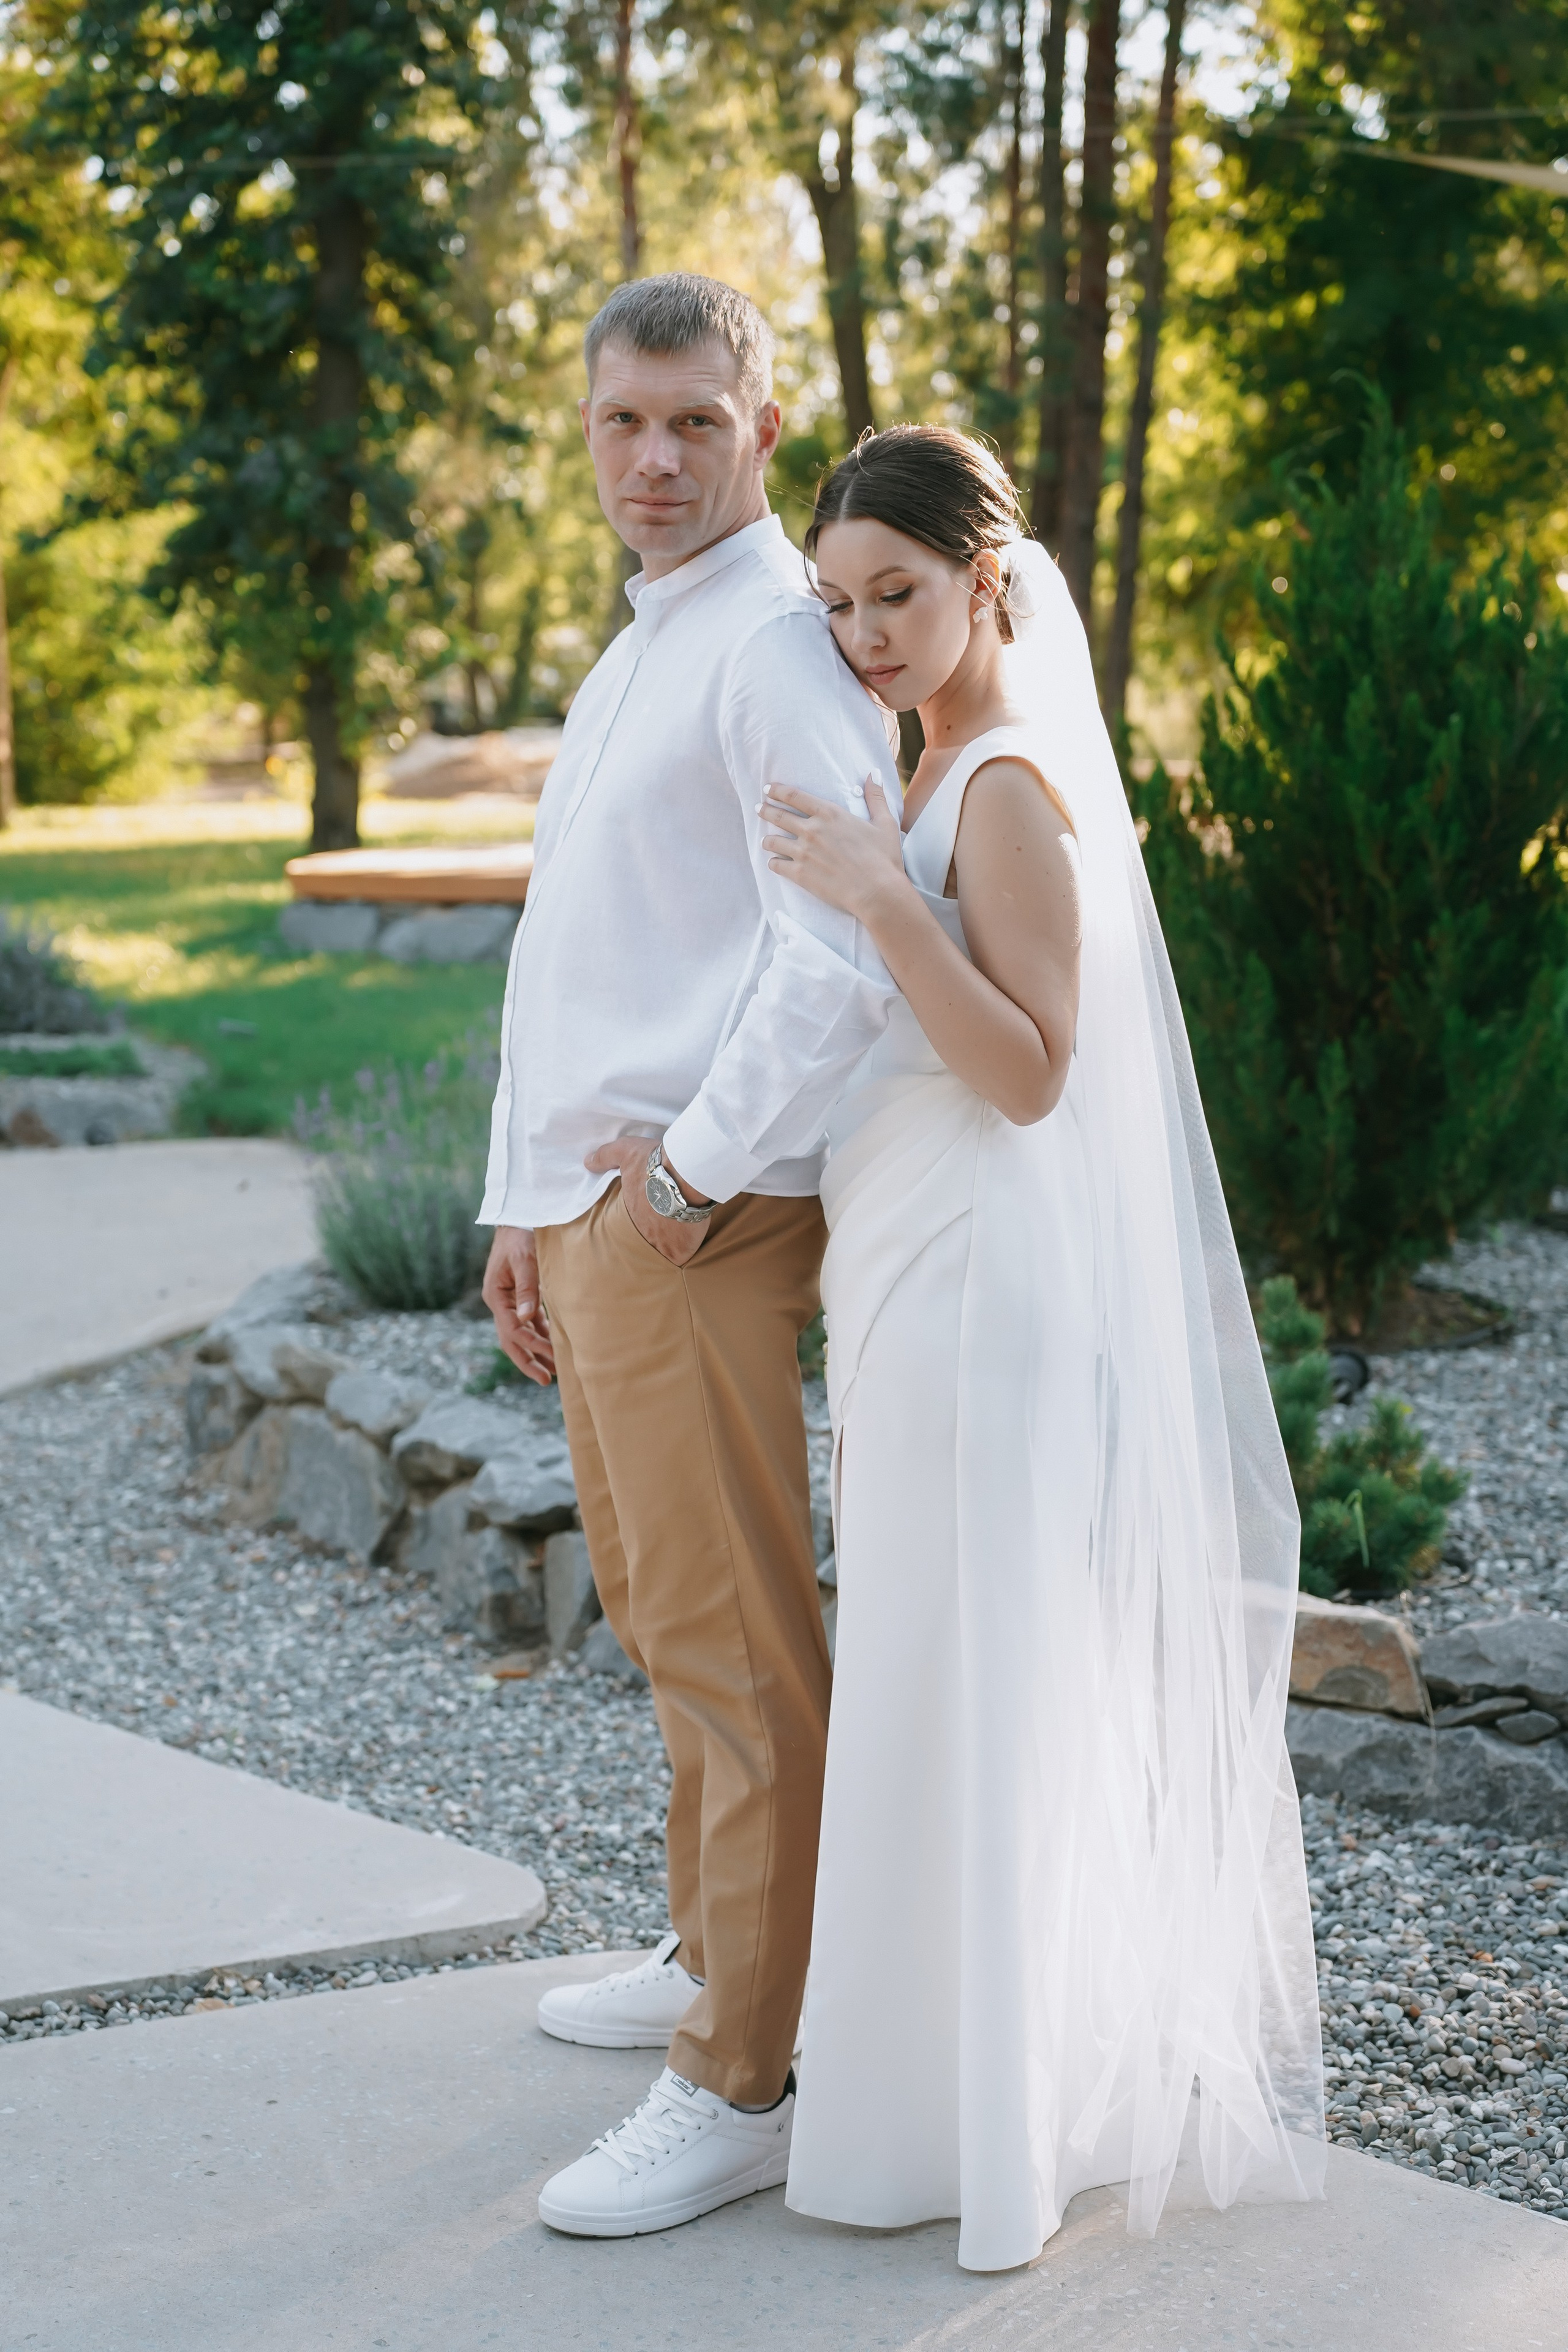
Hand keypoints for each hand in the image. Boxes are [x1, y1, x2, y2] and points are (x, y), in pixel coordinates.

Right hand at [482, 1225, 556, 1384]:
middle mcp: (500, 1302)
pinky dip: (541, 1334)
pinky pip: (529, 1322)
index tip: (552, 1358)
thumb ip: (527, 1288)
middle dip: (528, 1360)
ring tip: (555, 1369)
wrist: (520, 1217)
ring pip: (521, 1334)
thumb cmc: (521, 1235)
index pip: (512, 1330)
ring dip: (537, 1351)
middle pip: (511, 1340)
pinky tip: (554, 1344)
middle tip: (547, 1380)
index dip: (531, 1346)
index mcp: (496, 1296)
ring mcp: (509, 1301)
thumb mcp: (524, 1259)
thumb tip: (526, 1318)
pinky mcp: (520, 1296)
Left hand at [585, 1137, 710, 1266]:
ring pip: (664, 1247)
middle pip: (649, 1234)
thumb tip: (587, 1162)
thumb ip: (606, 1156)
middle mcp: (643, 1230)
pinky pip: (682, 1254)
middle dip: (656, 1229)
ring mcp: (662, 1242)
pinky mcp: (681, 1248)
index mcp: (631, 1210)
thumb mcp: (626, 1151)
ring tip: (679, 1231)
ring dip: (670, 1241)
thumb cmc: (654, 1163)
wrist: (685, 1175)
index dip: (645, 1212)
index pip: (636, 1217)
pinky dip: (685, 1249)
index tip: (655, 1207)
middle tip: (667, 1219)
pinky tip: (690, 1240)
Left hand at [760, 776, 907, 921]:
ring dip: (767, 839)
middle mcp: (812, 830)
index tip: (768, 789)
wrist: (877, 891)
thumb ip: (875, 797)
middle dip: (765, 810)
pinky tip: (773, 863)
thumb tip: (872, 773)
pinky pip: (777, 865)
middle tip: (759, 809)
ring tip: (765, 840)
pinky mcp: (800, 874)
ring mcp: (803, 852)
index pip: (794, 796)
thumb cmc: (883, 858)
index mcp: (829, 814)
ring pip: (773, 841)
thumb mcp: (884, 823)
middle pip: (779, 816)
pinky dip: (773, 863)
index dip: (778, 791)